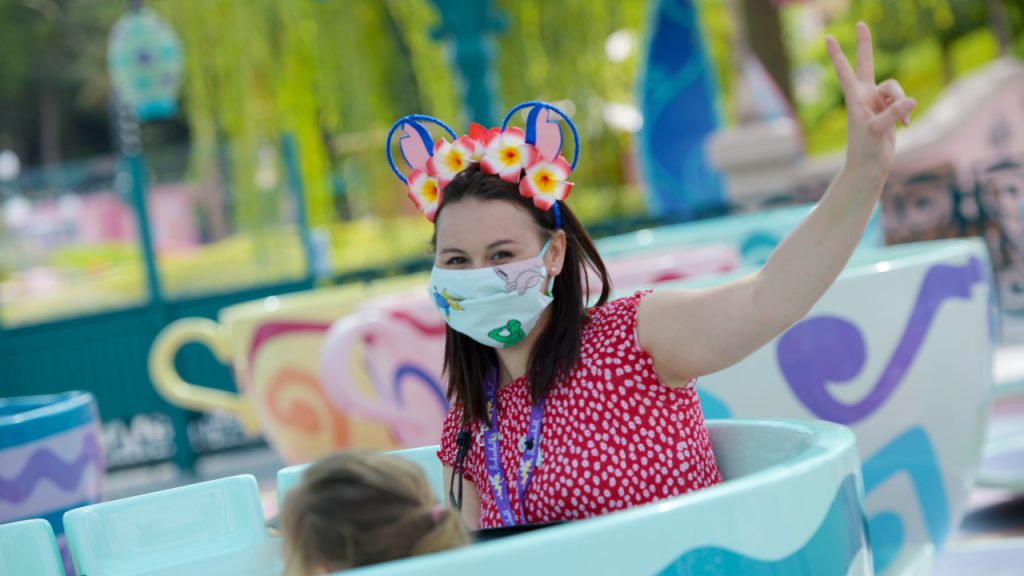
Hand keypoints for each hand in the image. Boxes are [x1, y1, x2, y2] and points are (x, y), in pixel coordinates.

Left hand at [827, 22, 915, 181]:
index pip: (845, 71)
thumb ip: (893, 114)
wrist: (871, 166)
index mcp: (855, 98)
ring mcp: (877, 102)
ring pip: (896, 86)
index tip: (828, 37)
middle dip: (865, 45)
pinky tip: (905, 127)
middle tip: (860, 24)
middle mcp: (864, 96)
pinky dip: (906, 112)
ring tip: (902, 121)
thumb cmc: (866, 151)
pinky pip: (904, 101)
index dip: (837, 54)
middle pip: (867, 63)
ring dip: (901, 100)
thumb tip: (911, 100)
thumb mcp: (878, 132)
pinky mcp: (889, 110)